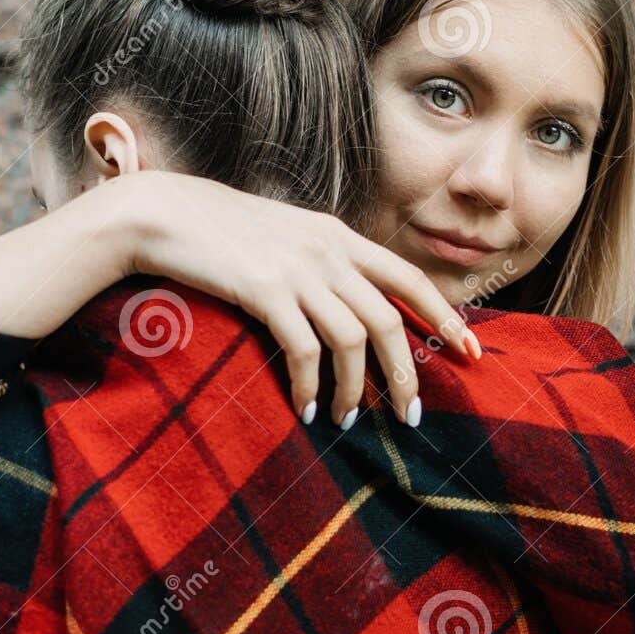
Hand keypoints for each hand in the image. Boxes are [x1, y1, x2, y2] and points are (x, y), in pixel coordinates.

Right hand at [117, 172, 479, 427]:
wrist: (163, 213)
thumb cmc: (219, 233)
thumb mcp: (285, 237)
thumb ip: (322, 263)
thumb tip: (354, 309)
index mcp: (337, 235)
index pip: (409, 277)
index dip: (446, 317)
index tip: (472, 353)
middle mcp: (327, 249)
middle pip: (389, 318)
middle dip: (406, 373)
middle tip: (411, 415)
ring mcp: (297, 269)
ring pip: (353, 339)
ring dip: (355, 390)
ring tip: (348, 420)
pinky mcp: (264, 291)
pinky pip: (304, 350)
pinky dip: (310, 387)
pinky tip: (305, 409)